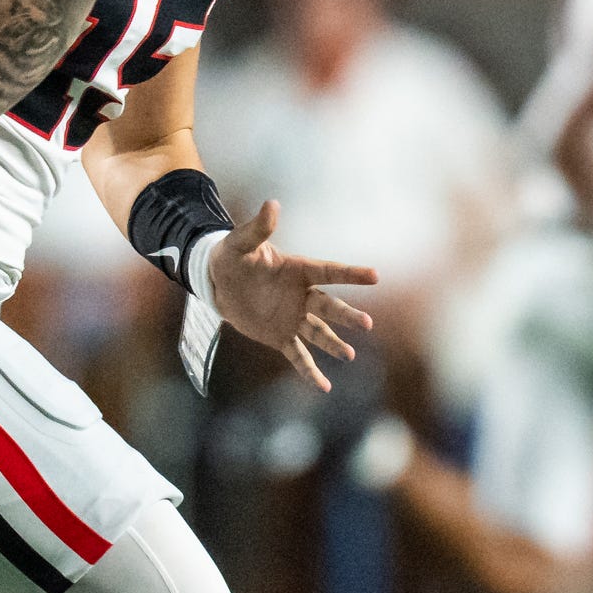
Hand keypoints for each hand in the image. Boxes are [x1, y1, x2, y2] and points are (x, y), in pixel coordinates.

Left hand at [205, 200, 376, 391]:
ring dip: (333, 343)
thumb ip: (258, 228)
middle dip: (346, 315)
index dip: (351, 273)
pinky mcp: (280, 336)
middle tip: (367, 324)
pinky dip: (309, 371)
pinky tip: (324, 387)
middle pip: (328, 306)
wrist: (217, 283)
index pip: (329, 271)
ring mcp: (293, 317)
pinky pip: (298, 355)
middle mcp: (301, 295)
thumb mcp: (239, 243)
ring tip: (348, 355)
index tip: (375, 275)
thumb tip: (272, 204)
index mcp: (298, 270)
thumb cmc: (231, 257)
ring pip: (318, 332)